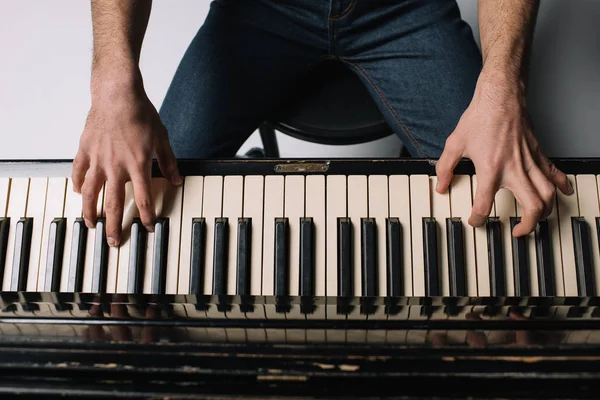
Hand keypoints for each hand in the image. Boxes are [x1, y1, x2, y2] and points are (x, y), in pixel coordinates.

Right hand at [72, 77, 180, 245]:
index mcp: (138, 166)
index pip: (145, 200)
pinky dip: (77, 183)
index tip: (149, 228)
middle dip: (115, 226)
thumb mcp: (162, 138)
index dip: (148, 217)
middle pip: (115, 204)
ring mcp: (98, 160)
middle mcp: (116, 167)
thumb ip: (168, 162)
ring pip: (91, 193)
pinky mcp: (85, 150)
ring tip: (90, 224)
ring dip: (90, 211)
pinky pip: (78, 171)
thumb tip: (177, 180)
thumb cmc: (141, 114)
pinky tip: (78, 192)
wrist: (117, 94)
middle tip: (114, 242)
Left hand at [435, 73, 572, 236]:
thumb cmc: (479, 117)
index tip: (474, 221)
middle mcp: (514, 169)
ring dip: (545, 212)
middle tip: (517, 232)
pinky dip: (561, 185)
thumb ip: (445, 168)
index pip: (484, 205)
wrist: (501, 95)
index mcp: (491, 169)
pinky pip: (554, 173)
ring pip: (547, 194)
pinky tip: (562, 194)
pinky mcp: (538, 153)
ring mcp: (529, 162)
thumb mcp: (454, 144)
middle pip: (532, 207)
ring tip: (536, 220)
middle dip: (527, 226)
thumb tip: (441, 186)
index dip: (477, 219)